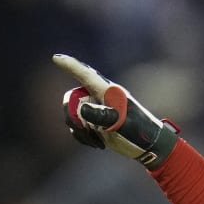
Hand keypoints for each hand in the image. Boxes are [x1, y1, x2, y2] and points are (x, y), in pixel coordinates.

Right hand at [53, 53, 176, 168]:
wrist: (147, 146)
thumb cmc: (138, 131)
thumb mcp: (121, 123)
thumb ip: (101, 115)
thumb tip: (80, 109)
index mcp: (107, 91)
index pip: (85, 75)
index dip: (70, 66)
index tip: (56, 58)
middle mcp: (99, 97)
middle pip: (71, 99)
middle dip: (72, 116)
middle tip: (85, 129)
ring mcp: (95, 109)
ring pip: (72, 115)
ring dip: (79, 130)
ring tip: (98, 139)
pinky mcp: (93, 122)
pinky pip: (76, 127)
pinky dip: (82, 136)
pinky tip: (98, 143)